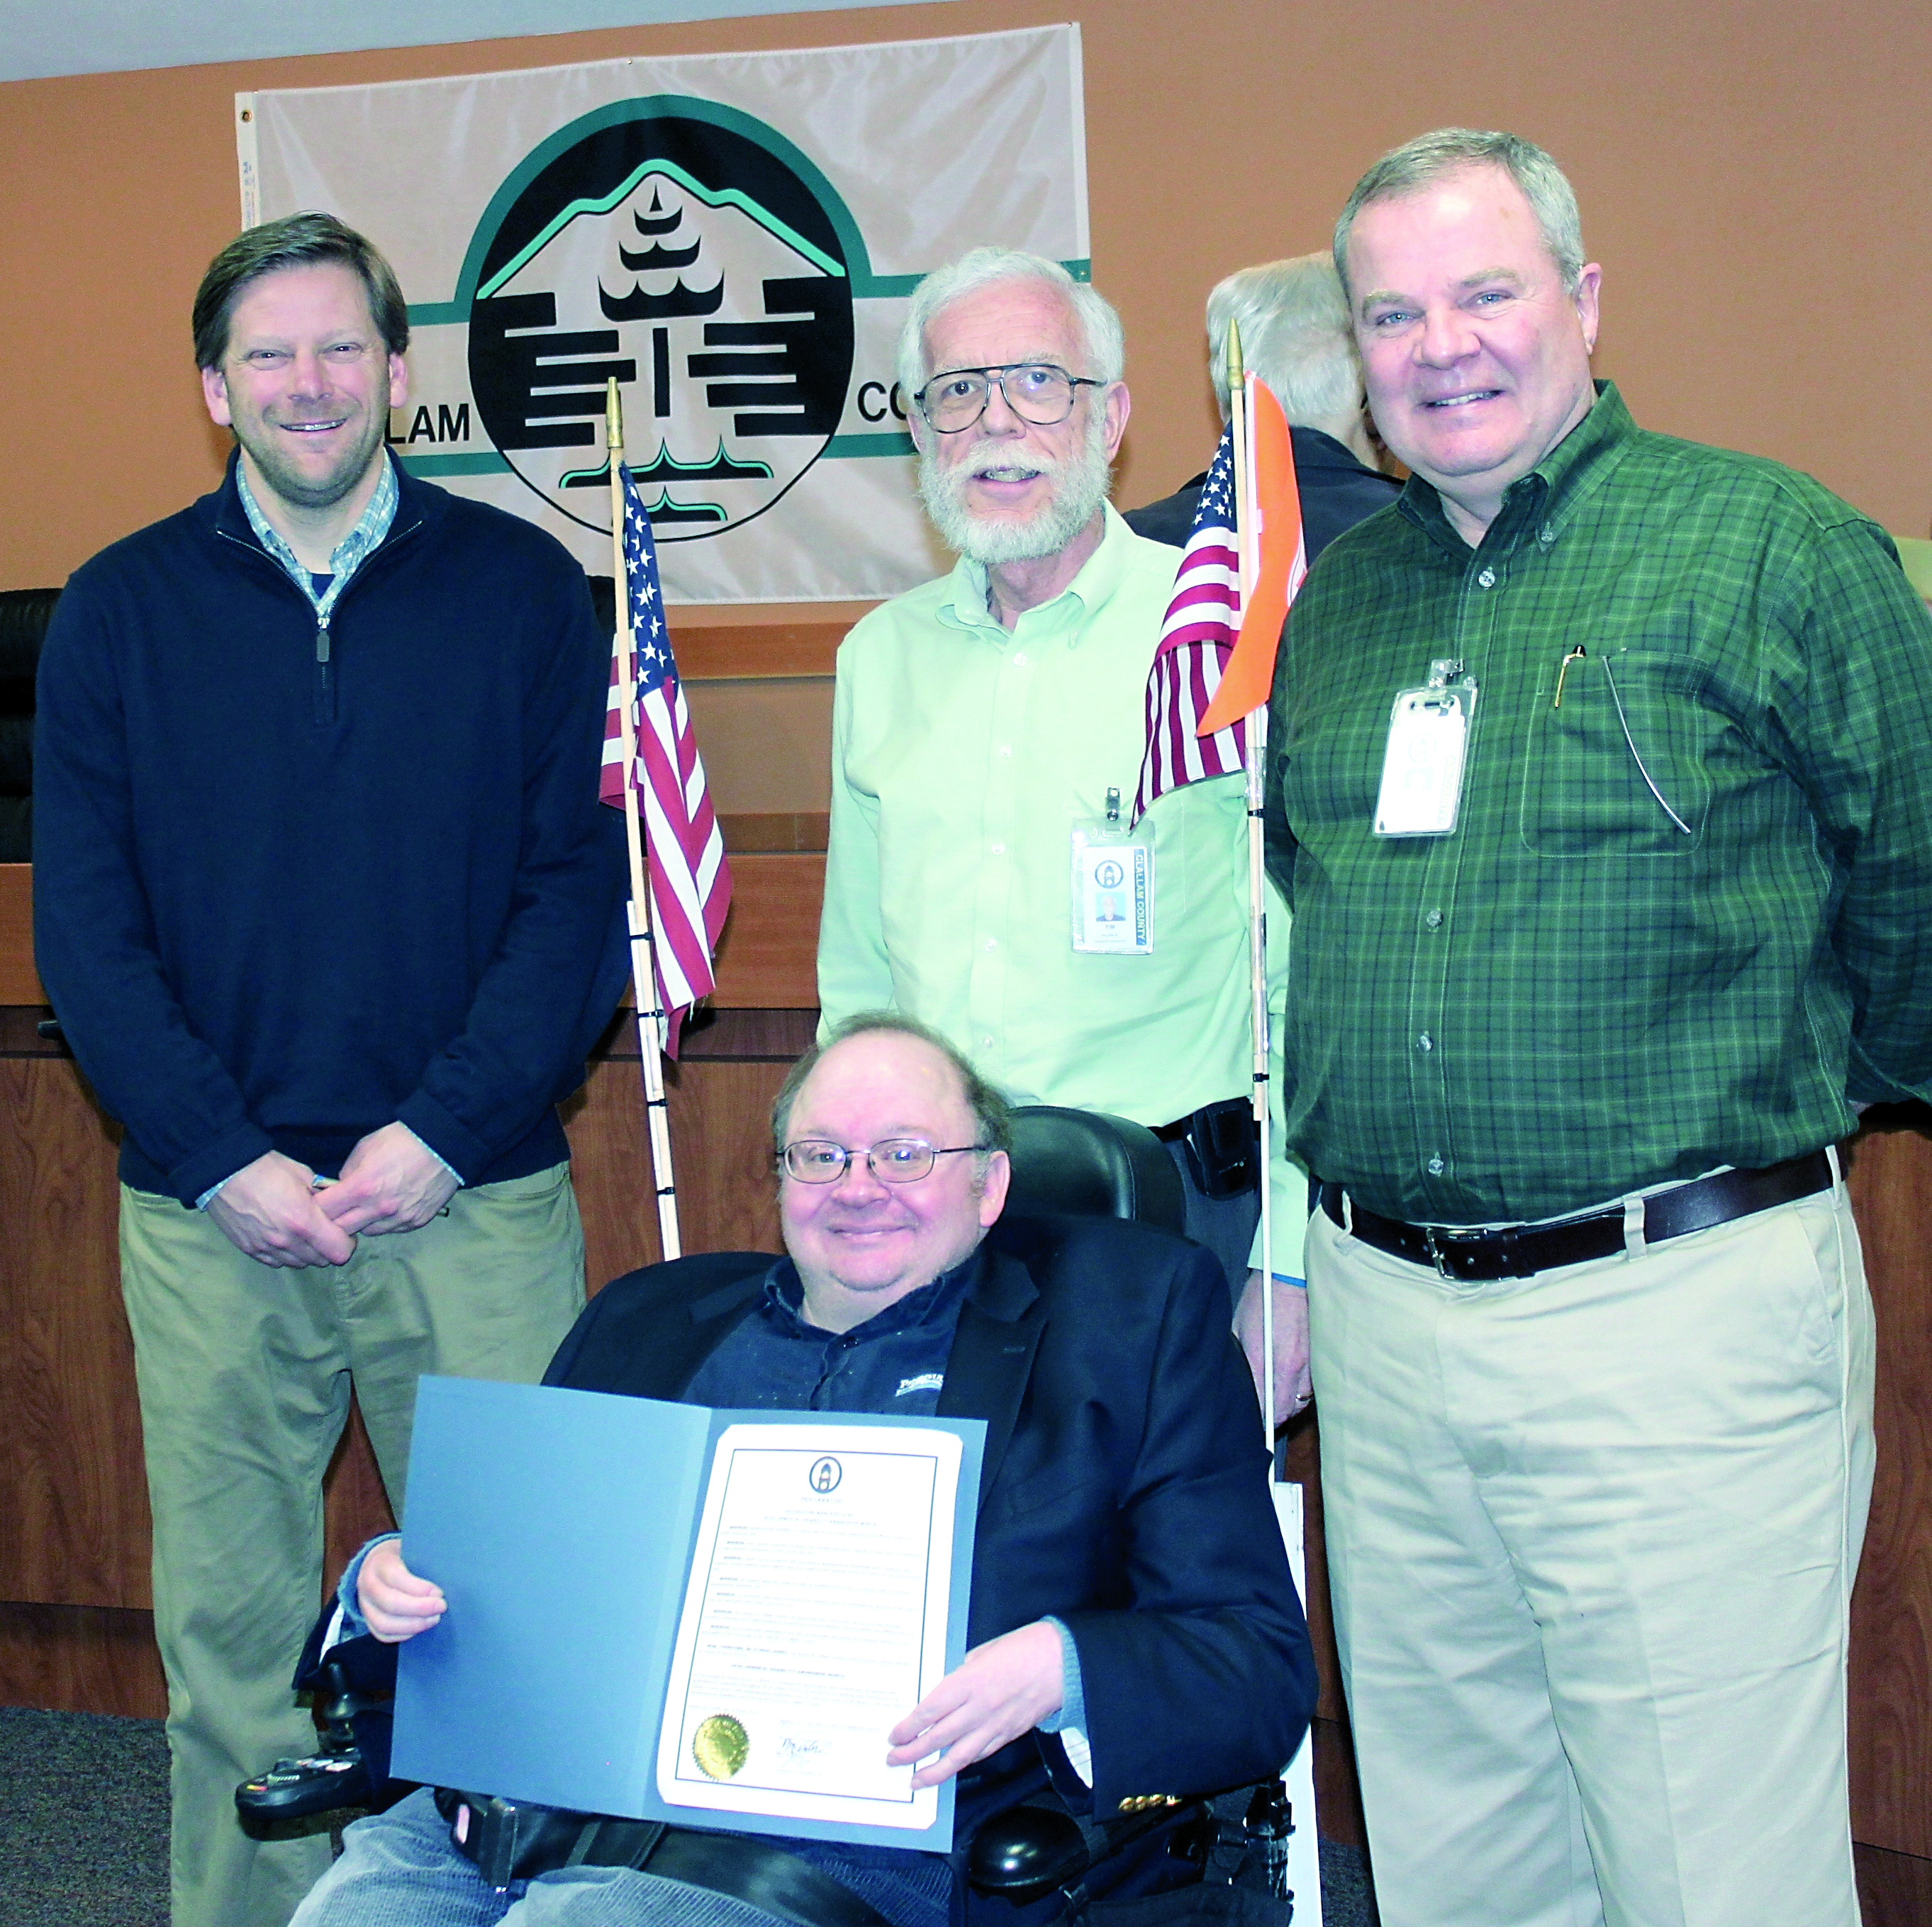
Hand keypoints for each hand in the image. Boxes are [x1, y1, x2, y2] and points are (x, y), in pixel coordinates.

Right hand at [206, 1151, 356, 1267]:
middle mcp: (286, 1241)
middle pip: (321, 1261)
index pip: (339, 1252)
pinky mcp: (250, 1250)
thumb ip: (324, 1195)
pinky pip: (276, 1262)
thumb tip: (338, 1205)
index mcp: (304, 1221)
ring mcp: (266, 1248)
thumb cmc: (267, 1168)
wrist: (224, 1171)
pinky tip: (283, 1237)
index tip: (342, 1231)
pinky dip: (285, 1254)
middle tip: (323, 1230)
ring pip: (299, 1264)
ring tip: (302, 1233)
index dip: (346, 1242)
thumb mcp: (305, 1175)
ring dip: (306, 1252)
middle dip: (327, 1247)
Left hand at [317, 1123, 459, 1236]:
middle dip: (334, 1220)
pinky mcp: (416, 1222)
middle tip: (338, 1209)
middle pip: (341, 1229)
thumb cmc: (402, 1140)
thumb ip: (348, 1172)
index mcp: (362, 1187)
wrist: (445, 1143)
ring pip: (367, 1232)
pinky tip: (390, 1206)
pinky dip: (385, 1221)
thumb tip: (341, 1188)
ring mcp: (399, 1218)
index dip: (317, 1207)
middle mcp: (378, 1209)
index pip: (324, 1211)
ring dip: (361, 1223)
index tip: (319, 1202)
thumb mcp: (365, 1147)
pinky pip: (392, 1229)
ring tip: (367, 1207)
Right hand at [358, 1539, 445, 1643]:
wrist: (376, 1562)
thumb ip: (425, 1558)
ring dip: (412, 1625)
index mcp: (380, 1563)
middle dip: (419, 1609)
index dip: (419, 1588)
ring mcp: (364, 1605)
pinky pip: (382, 1634)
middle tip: (441, 1607)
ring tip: (434, 1619)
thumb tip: (451, 1573)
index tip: (440, 1593)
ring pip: (384, 1624)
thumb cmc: (403, 1555)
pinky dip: (403, 1635)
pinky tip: (420, 1627)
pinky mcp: (368, 1620)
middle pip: (390, 1604)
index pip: (397, 1578)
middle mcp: (367, 1585)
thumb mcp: (411, 1547)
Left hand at [886, 1621, 1063, 1788]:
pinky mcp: (1009, 1734)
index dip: (908, 1727)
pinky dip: (963, 1763)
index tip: (894, 1735)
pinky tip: (951, 1768)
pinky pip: (980, 1754)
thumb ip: (961, 1674)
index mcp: (968, 1682)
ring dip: (933, 1771)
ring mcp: (995, 1726)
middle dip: (911, 1752)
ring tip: (916, 1779)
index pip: (929, 1712)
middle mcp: (978, 1708)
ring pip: (958, 1756)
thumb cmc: (1024, 1648)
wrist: (1063, 1661)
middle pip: (937, 1737)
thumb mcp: (982, 1652)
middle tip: (893, 1759)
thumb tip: (944, 1691)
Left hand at [1234, 1269, 1311, 1425]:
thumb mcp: (1238, 1327)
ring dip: (1290, 1405)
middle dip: (1274, 1418)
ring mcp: (1309, 1363)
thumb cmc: (1261, 1299)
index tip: (1252, 1421)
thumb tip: (1237, 1382)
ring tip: (1278, 1401)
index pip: (1263, 1406)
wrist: (1292, 1275)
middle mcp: (1289, 1366)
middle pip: (1285, 1412)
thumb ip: (1239, 1359)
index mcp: (1263, 1360)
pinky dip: (1303, 1391)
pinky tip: (1293, 1385)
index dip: (1257, 1419)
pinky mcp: (1321, 1357)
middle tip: (1264, 1416)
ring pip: (1301, 1402)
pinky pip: (1313, 1387)